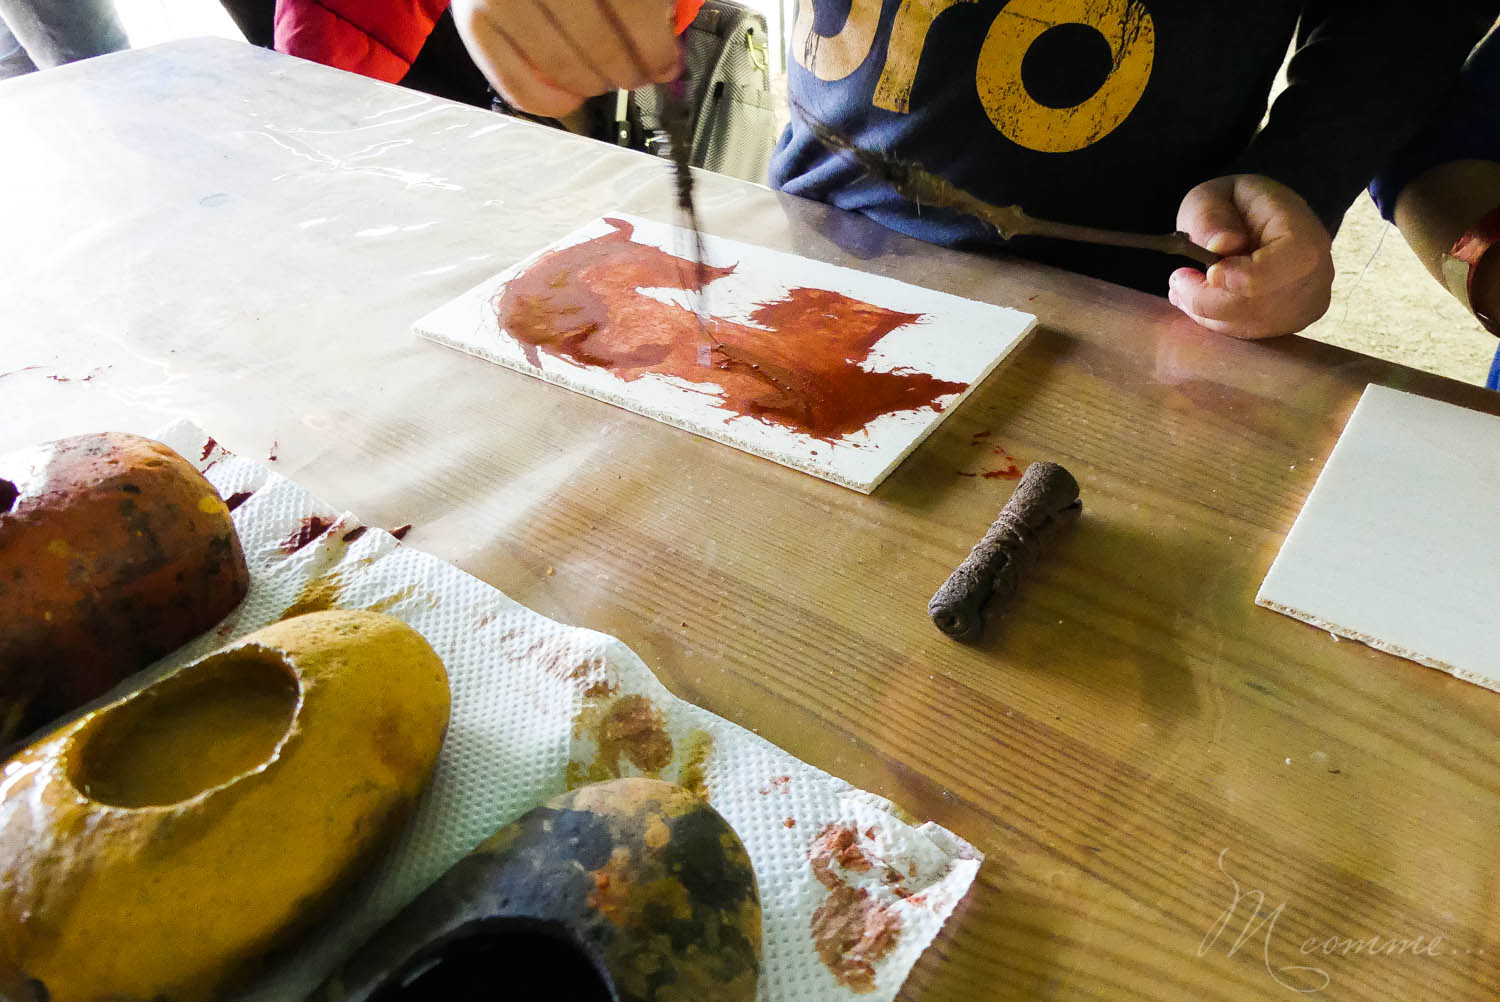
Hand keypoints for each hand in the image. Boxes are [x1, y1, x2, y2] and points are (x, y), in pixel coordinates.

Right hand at [451, 0, 679, 118]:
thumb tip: (665, 33)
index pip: (633, 7)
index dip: (657, 46)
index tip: (666, 62)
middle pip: (600, 42)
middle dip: (629, 70)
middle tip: (639, 75)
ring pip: (563, 66)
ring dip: (595, 84)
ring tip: (604, 78)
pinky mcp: (472, 18)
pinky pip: (516, 83)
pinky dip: (550, 102)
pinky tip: (571, 97)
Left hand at [1169, 174, 1334, 338]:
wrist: (1260, 223)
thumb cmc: (1235, 205)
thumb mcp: (1214, 195)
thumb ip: (1211, 216)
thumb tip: (1221, 245)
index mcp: (1305, 233)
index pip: (1287, 263)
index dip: (1244, 276)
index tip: (1208, 272)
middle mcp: (1316, 275)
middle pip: (1260, 305)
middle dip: (1208, 299)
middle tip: (1178, 281)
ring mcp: (1307, 305)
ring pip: (1249, 326)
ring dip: (1207, 312)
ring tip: (1183, 288)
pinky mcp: (1290, 325)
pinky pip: (1248, 334)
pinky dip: (1216, 321)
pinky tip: (1201, 301)